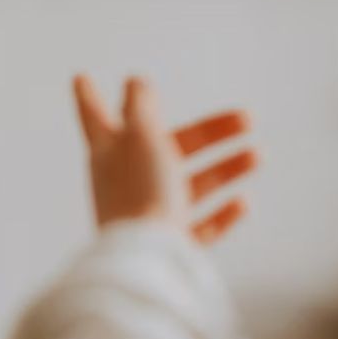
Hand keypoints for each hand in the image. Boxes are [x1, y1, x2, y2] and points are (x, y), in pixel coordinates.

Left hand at [74, 75, 257, 244]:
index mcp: (108, 153)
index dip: (89, 96)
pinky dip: (220, 214)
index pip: (96, 116)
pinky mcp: (167, 246)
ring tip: (257, 155)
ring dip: (223, 169)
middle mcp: (124, 182)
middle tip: (246, 118)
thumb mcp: (140, 138)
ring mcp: (146, 216)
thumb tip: (135, 82)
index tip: (79, 77)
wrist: (146, 261)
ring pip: (188, 186)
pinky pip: (198, 227)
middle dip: (208, 132)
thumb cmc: (140, 193)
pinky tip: (242, 202)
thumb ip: (139, 107)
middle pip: (167, 147)